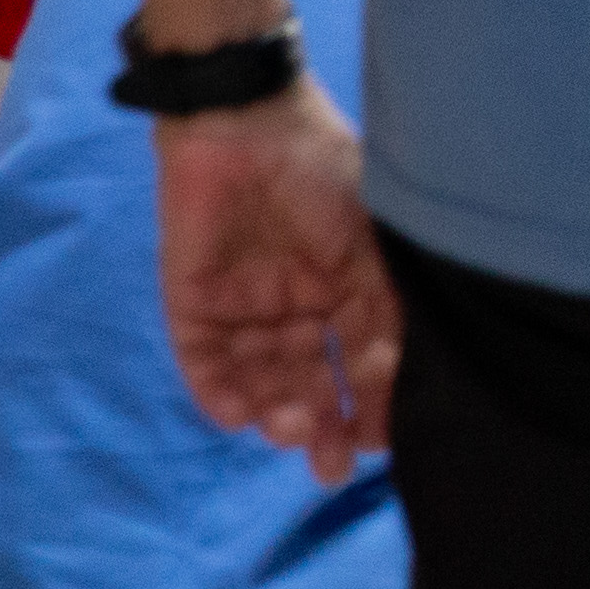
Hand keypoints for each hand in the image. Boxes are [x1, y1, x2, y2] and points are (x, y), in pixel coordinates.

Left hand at [155, 80, 400, 478]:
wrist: (243, 123)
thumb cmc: (323, 172)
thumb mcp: (372, 242)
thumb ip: (382, 308)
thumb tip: (397, 379)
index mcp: (346, 290)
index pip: (361, 361)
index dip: (370, 402)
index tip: (379, 440)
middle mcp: (297, 307)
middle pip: (310, 381)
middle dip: (322, 425)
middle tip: (330, 465)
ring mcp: (245, 308)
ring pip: (261, 378)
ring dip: (277, 410)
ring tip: (290, 430)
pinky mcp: (192, 304)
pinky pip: (205, 362)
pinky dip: (220, 393)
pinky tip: (241, 415)